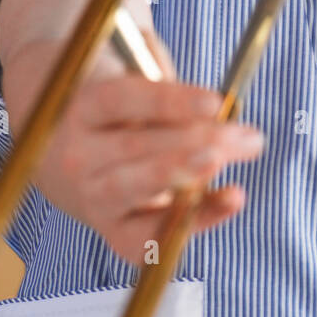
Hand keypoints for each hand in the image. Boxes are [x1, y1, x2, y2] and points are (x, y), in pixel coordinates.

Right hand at [2, 36, 265, 265]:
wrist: (70, 158)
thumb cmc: (121, 112)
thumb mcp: (131, 81)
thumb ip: (163, 82)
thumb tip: (215, 104)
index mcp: (82, 106)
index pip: (121, 100)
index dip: (169, 102)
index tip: (216, 103)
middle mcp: (78, 154)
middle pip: (135, 145)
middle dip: (198, 140)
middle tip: (247, 136)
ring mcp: (92, 197)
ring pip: (135, 187)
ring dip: (185, 175)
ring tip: (223, 164)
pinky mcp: (113, 232)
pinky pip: (150, 236)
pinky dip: (194, 219)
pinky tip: (231, 199)